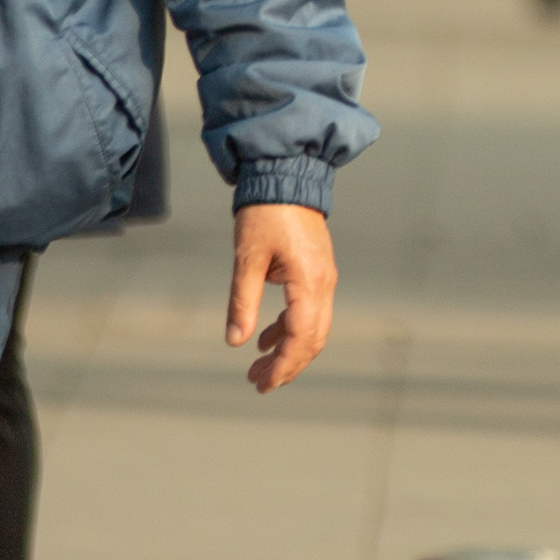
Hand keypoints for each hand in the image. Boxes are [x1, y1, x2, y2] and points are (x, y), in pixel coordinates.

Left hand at [226, 201, 336, 394]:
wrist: (285, 175)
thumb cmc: (265, 213)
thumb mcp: (247, 259)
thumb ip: (243, 302)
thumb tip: (235, 341)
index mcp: (309, 282)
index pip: (301, 337)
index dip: (284, 366)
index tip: (263, 384)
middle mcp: (323, 284)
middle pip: (313, 339)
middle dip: (288, 366)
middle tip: (258, 383)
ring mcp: (323, 278)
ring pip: (313, 328)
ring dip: (289, 351)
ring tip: (259, 367)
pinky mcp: (316, 271)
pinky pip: (309, 311)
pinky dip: (289, 329)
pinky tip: (265, 338)